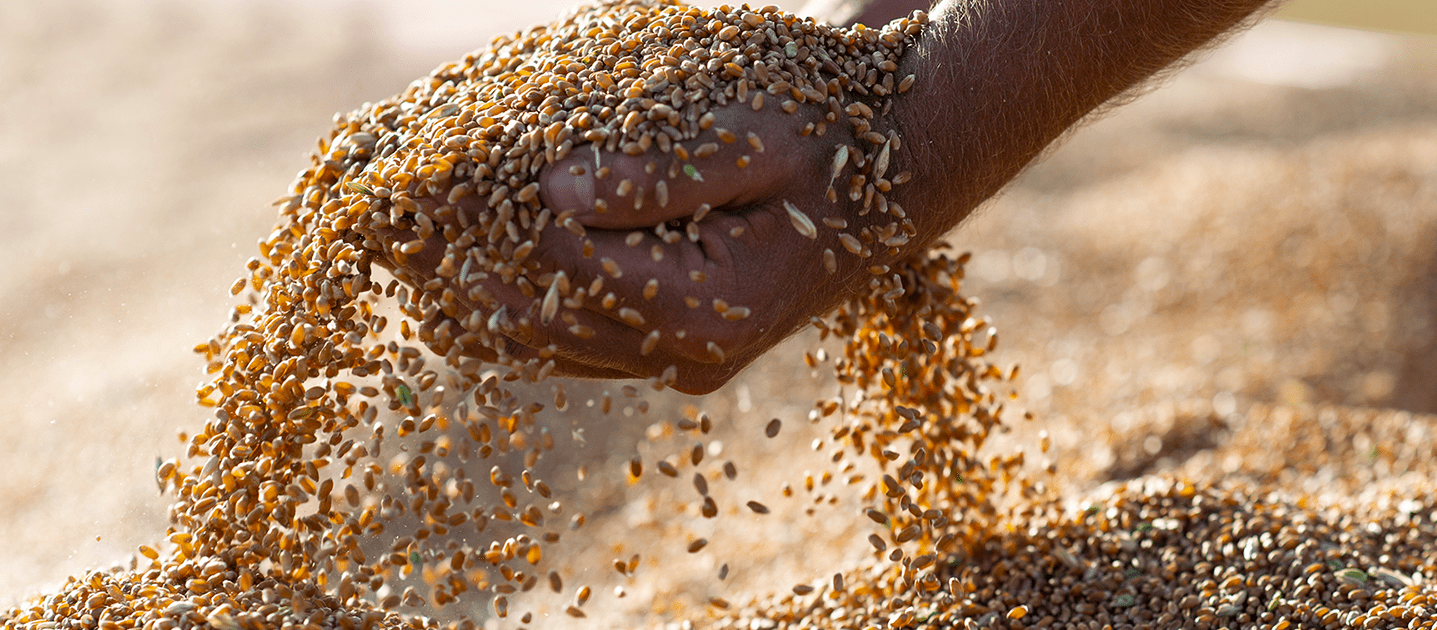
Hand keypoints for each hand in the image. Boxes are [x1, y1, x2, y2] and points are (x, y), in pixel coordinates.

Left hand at [385, 94, 910, 393]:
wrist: (900, 164)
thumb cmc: (828, 133)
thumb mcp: (753, 134)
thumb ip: (657, 173)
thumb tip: (553, 187)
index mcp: (706, 305)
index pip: (558, 270)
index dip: (483, 220)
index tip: (414, 175)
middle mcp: (687, 349)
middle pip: (538, 321)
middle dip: (454, 266)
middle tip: (376, 221)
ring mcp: (681, 352)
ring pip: (547, 342)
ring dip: (472, 294)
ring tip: (397, 247)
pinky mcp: (676, 338)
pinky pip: (574, 340)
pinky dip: (514, 304)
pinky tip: (463, 270)